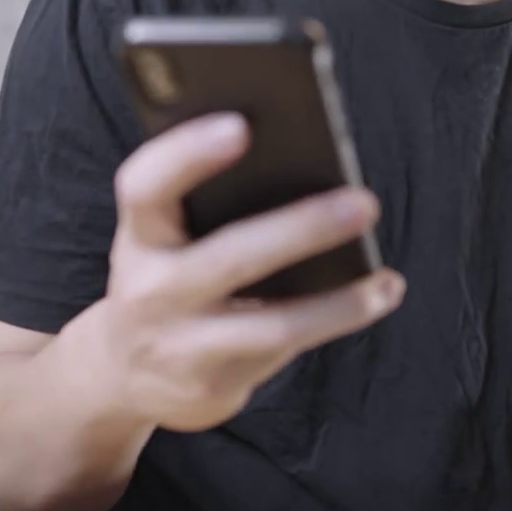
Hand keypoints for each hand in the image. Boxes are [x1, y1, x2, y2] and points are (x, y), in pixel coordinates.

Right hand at [79, 113, 404, 432]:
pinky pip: (287, 351)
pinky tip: (380, 294)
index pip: (145, 186)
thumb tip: (306, 161)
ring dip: (339, 302)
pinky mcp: (214, 384)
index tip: (241, 126)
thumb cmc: (165, 278)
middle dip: (302, 229)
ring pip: (272, 324)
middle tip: (365, 201)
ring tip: (387, 279)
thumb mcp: (164, 238)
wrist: (124, 373)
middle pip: (229, 257)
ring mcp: (184, 344)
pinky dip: (339, 320)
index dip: (187, 153)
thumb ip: (206, 203)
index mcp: (140, 235)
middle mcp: (151, 291)